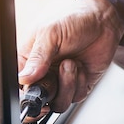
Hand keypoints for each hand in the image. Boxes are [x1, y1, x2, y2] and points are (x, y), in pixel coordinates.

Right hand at [18, 0, 123, 115]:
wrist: (102, 21)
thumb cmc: (73, 20)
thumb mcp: (50, 34)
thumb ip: (37, 57)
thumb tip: (23, 78)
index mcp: (29, 61)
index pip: (20, 87)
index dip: (27, 95)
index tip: (37, 93)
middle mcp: (44, 73)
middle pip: (39, 100)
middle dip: (51, 90)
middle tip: (58, 72)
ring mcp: (61, 80)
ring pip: (59, 102)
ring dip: (67, 84)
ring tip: (71, 63)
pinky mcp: (79, 84)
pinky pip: (76, 97)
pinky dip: (80, 83)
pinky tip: (82, 66)